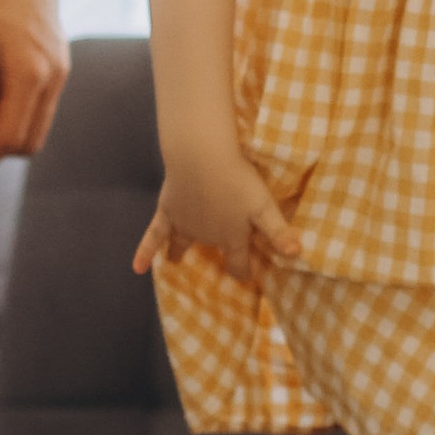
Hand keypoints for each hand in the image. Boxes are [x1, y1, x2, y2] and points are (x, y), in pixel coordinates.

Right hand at [132, 142, 302, 289]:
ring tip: (174, 263)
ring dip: (178, 254)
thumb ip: (279, 231)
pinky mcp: (167, 211)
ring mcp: (184, 224)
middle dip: (217, 256)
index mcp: (231, 238)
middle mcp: (206, 236)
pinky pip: (153, 236)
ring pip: (181, 244)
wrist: (201, 158)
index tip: (245, 276)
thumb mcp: (263, 206)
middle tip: (219, 260)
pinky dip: (145, 252)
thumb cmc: (236, 180)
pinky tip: (137, 268)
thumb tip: (297, 255)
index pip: (239, 264)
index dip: (244, 271)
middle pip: (213, 251)